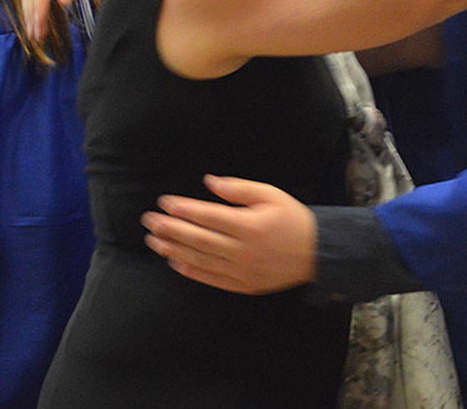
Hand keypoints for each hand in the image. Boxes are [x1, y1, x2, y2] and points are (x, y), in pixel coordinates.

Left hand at [141, 175, 316, 294]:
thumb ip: (240, 189)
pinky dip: (190, 270)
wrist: (317, 252)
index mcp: (250, 226)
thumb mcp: (272, 195)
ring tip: (154, 240)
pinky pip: (210, 278)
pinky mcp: (243, 285)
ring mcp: (241, 270)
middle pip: (198, 239)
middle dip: (170, 228)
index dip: (183, 209)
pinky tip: (174, 261)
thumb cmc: (293, 219)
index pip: (208, 216)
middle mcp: (242, 250)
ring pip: (199, 260)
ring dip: (173, 249)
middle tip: (149, 221)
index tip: (164, 202)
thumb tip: (210, 182)